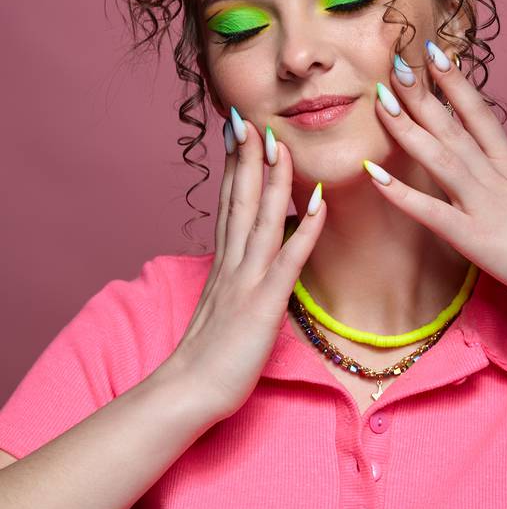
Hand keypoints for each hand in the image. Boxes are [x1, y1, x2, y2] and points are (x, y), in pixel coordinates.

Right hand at [170, 113, 325, 424]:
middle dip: (246, 156)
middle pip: (239, 198)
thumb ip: (232, 274)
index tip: (238, 129)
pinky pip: (288, 260)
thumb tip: (243, 253)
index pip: (229, 201)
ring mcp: (246, 280)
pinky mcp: (263, 304)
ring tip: (279, 141)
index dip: (234, 163)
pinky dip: (304, 228)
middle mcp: (233, 262)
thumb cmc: (207, 354)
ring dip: (272, 178)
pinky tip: (317, 201)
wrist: (187, 392)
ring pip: (261, 218)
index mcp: (224, 261)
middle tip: (250, 116)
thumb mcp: (220, 304)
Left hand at [364, 41, 506, 310]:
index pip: (477, 113)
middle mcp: (492, 174)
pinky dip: (401, 193)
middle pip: (451, 125)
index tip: (433, 53)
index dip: (454, 81)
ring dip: (407, 128)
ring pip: (438, 157)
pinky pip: (431, 212)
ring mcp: (482, 203)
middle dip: (421, 93)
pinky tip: (374, 176)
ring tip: (380, 100)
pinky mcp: (474, 237)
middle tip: (396, 61)